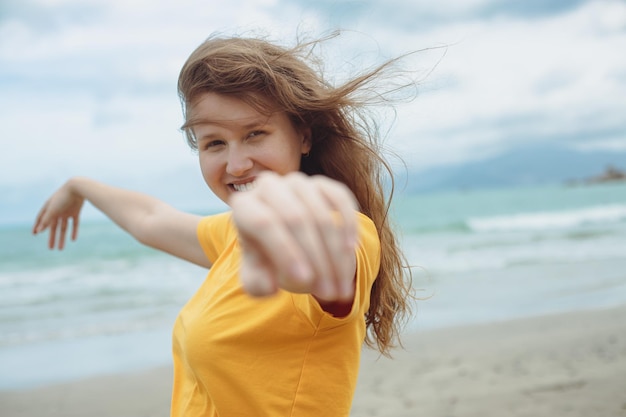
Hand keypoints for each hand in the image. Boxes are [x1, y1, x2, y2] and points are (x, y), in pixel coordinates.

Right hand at [32, 180, 84, 249]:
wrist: (78, 188)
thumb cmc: (63, 197)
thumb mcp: (53, 210)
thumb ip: (46, 220)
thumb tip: (38, 231)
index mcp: (49, 207)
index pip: (41, 218)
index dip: (38, 226)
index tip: (34, 234)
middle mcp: (57, 210)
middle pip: (53, 226)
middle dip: (52, 237)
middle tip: (50, 248)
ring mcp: (67, 211)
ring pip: (64, 227)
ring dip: (62, 238)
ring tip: (60, 249)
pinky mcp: (76, 211)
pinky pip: (75, 223)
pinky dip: (74, 231)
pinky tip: (73, 239)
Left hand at [229, 172, 358, 301]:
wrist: (284, 242)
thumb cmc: (266, 260)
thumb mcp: (256, 277)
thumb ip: (256, 284)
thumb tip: (270, 285)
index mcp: (244, 206)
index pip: (264, 223)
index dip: (286, 252)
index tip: (305, 282)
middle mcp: (268, 186)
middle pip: (296, 218)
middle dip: (316, 259)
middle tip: (328, 291)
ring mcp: (297, 182)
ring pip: (322, 215)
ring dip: (336, 254)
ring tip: (340, 286)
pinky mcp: (322, 183)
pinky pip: (340, 199)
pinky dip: (348, 226)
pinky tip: (351, 251)